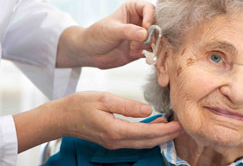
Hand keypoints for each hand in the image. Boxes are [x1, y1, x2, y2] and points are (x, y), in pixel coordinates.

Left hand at [56, 0, 154, 67]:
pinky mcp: (141, 50)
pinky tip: (148, 58)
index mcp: (133, 9)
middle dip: (157, 33)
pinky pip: (152, 51)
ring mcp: (141, 36)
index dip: (151, 17)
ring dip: (156, 45)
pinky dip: (152, 55)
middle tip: (152, 41)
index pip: (149, 8)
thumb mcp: (112, 31)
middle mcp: (140, 21)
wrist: (89, 53)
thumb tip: (145, 34)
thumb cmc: (97, 35)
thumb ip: (129, 31)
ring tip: (150, 51)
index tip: (146, 27)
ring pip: (156, 39)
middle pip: (157, 24)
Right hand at [57, 91, 182, 148]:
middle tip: (181, 128)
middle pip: (147, 141)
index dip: (165, 130)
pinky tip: (153, 126)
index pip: (146, 132)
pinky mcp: (111, 140)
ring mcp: (113, 143)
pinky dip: (147, 135)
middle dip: (166, 136)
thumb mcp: (104, 99)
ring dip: (158, 136)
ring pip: (142, 143)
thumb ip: (127, 106)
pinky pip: (134, 140)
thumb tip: (148, 110)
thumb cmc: (80, 105)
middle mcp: (116, 141)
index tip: (179, 125)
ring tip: (171, 127)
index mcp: (115, 130)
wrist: (61, 117)